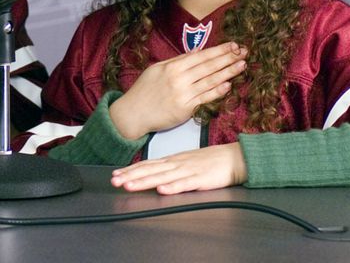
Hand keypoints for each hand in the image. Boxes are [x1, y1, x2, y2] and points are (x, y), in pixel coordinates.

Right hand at [109, 42, 246, 138]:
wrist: (133, 113)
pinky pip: (205, 98)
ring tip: (242, 66)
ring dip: (228, 73)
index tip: (233, 45)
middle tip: (244, 52)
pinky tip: (228, 85)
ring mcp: (183, 94)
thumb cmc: (144, 90)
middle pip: (209, 66)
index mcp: (172, 67)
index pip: (201, 56)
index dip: (219, 50)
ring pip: (210, 81)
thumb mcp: (157, 69)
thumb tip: (197, 51)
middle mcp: (179, 79)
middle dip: (228, 58)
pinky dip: (217, 92)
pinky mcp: (185, 109)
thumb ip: (178, 60)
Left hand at [110, 142, 246, 193]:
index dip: (130, 170)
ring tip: (130, 186)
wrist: (234, 158)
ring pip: (162, 177)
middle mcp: (177, 164)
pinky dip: (173, 187)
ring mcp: (188, 171)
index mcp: (172, 160)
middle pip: (150, 170)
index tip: (115, 175)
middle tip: (115, 181)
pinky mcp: (201, 179)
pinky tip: (162, 190)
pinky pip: (185, 184)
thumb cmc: (209, 161)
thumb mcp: (185, 162)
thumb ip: (169, 168)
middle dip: (131, 176)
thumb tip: (152, 174)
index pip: (147, 165)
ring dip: (145, 181)